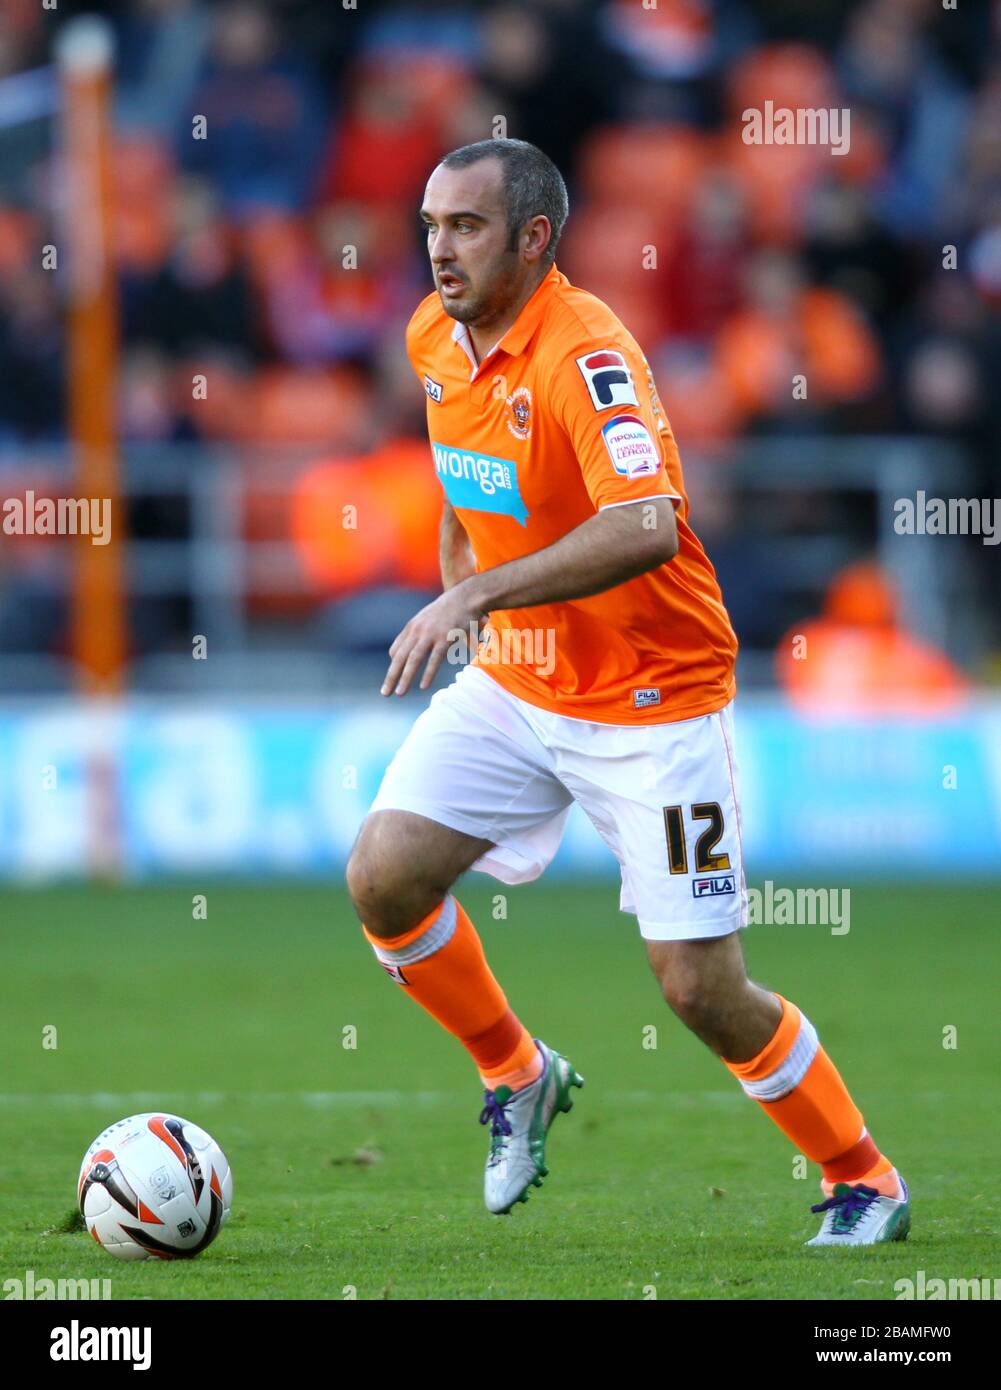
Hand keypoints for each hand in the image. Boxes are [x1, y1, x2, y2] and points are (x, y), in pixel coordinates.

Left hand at [381, 580, 486, 695]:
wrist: (466, 596)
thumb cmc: (450, 608)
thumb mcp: (429, 617)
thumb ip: (422, 631)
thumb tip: (416, 645)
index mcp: (413, 626)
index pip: (396, 648)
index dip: (394, 663)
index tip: (393, 676)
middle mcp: (417, 631)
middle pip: (400, 657)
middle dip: (391, 676)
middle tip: (385, 693)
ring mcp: (431, 634)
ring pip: (413, 659)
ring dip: (405, 678)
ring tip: (399, 694)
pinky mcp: (445, 638)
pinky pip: (434, 659)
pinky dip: (428, 674)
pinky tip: (422, 686)